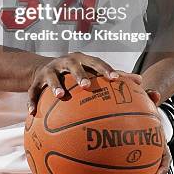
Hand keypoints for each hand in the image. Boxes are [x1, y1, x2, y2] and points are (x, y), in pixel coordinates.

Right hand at [27, 52, 141, 114]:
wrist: (45, 68)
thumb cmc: (77, 72)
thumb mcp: (92, 71)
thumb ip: (113, 76)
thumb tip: (141, 82)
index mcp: (82, 60)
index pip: (96, 62)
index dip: (105, 69)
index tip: (116, 79)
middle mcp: (66, 62)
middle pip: (73, 65)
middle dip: (80, 74)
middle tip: (87, 85)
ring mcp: (50, 70)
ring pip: (52, 77)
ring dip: (55, 86)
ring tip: (60, 96)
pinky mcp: (36, 80)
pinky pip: (33, 91)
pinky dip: (32, 101)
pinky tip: (32, 114)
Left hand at [124, 89, 171, 173]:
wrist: (141, 107)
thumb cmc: (143, 104)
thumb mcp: (147, 99)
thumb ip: (151, 96)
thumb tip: (155, 92)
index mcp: (157, 141)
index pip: (164, 156)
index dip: (162, 166)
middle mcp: (151, 152)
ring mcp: (142, 157)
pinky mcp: (129, 158)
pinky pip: (126, 170)